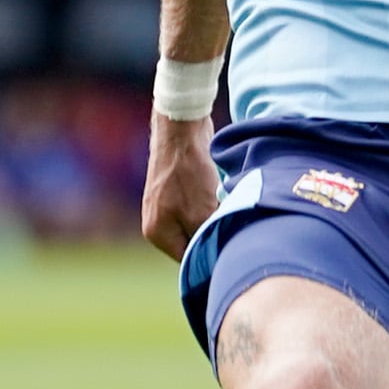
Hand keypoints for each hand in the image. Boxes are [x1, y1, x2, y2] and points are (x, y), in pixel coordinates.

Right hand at [142, 111, 219, 259]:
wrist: (182, 128)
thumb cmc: (188, 172)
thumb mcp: (201, 213)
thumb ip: (205, 239)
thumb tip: (215, 257)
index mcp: (157, 233)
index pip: (187, 260)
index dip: (210, 257)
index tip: (230, 248)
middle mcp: (157, 221)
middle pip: (192, 241)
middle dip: (211, 235)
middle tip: (231, 227)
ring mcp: (165, 204)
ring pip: (197, 222)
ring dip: (213, 218)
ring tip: (226, 207)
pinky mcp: (177, 187)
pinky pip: (197, 205)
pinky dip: (211, 203)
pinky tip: (221, 193)